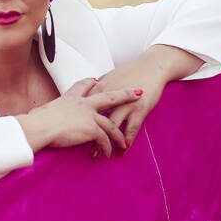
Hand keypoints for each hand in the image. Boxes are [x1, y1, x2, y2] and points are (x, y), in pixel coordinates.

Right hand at [17, 78, 142, 157]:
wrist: (39, 127)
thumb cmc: (35, 123)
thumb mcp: (41, 113)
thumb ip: (45, 115)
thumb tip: (33, 119)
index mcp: (70, 98)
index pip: (84, 86)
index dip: (91, 83)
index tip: (96, 80)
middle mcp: (83, 104)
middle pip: (109, 97)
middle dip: (124, 94)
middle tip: (137, 92)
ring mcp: (89, 115)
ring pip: (111, 123)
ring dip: (118, 135)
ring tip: (123, 142)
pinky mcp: (91, 129)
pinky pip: (104, 139)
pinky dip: (107, 147)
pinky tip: (109, 154)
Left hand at [85, 45, 203, 155]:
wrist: (152, 65)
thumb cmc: (130, 71)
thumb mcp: (109, 77)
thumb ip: (96, 87)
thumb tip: (83, 95)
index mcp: (100, 88)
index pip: (84, 108)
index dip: (75, 121)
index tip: (67, 132)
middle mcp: (111, 97)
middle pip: (95, 119)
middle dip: (86, 135)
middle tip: (77, 147)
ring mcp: (126, 104)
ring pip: (111, 126)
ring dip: (104, 142)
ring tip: (98, 155)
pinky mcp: (140, 109)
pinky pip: (131, 129)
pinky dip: (126, 141)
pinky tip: (122, 151)